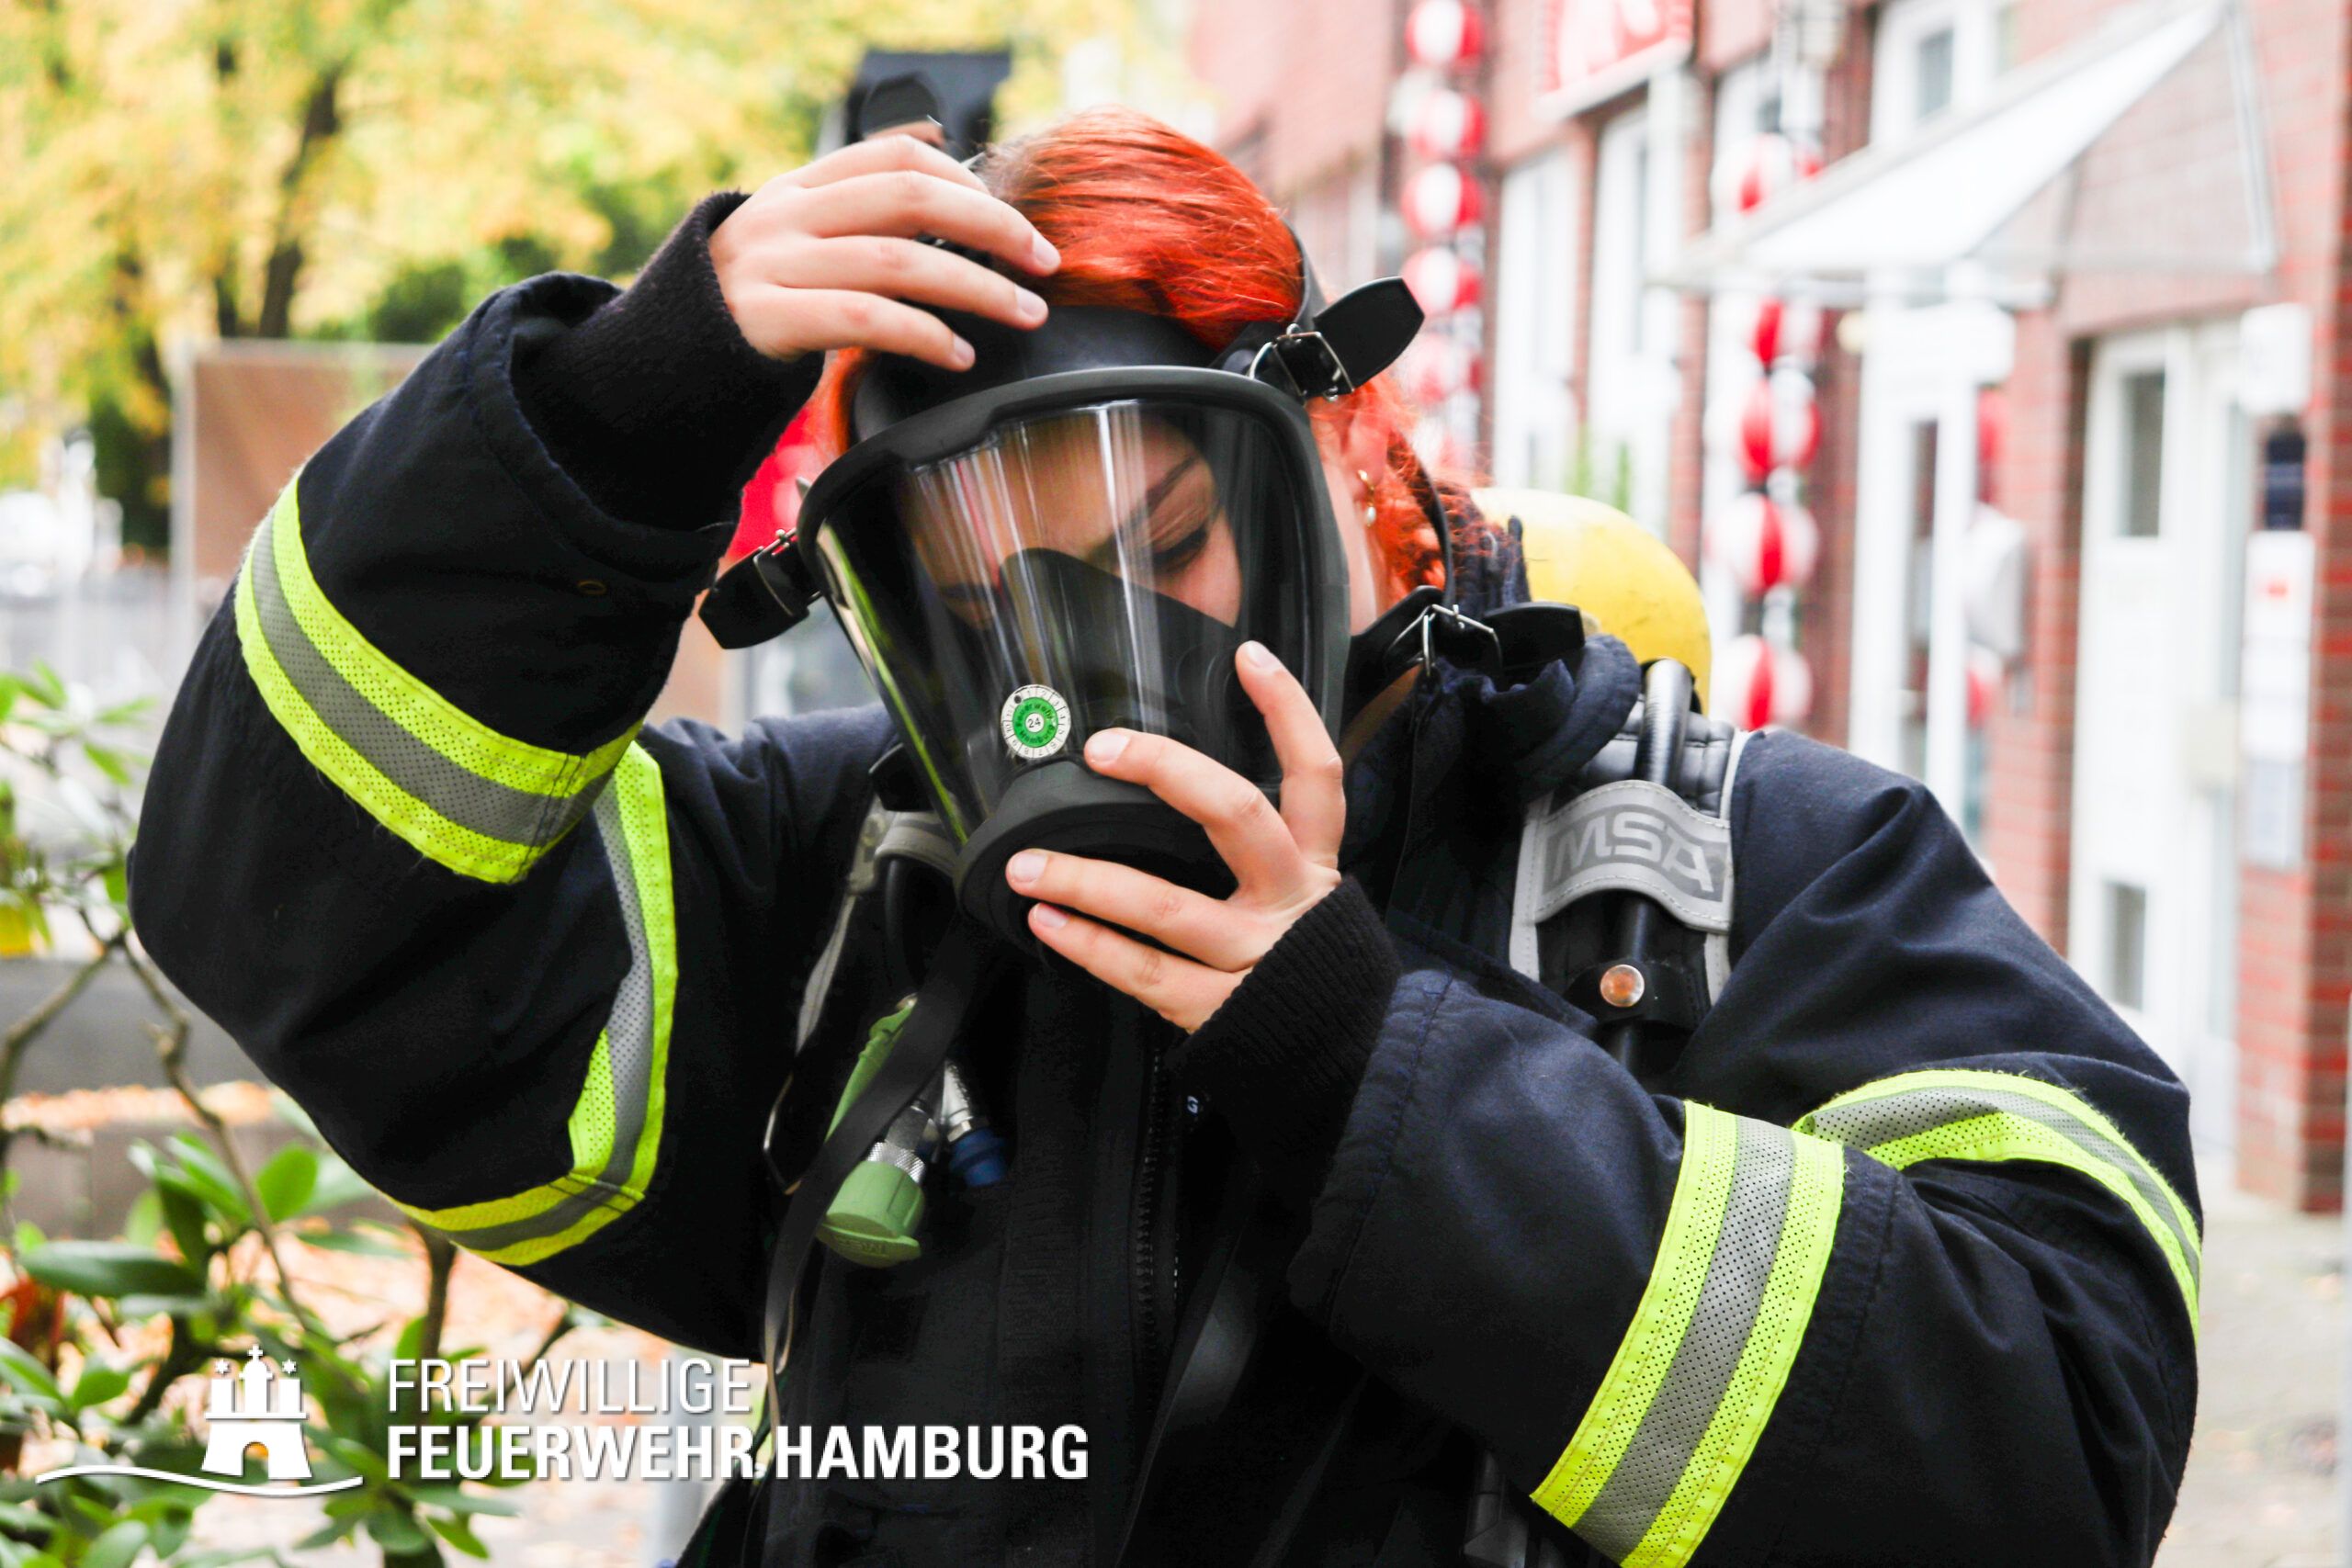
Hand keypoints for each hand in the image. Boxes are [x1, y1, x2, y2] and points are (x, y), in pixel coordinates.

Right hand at [709, 135, 1059, 371]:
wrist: (672, 355)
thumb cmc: (758, 300)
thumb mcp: (798, 236)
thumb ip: (859, 202)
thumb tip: (936, 143)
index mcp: (801, 188)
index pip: (896, 157)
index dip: (965, 181)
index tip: (1014, 222)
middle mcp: (788, 216)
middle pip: (910, 198)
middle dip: (991, 226)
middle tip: (1043, 261)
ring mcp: (776, 264)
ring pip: (899, 261)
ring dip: (977, 288)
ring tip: (1023, 312)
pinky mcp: (770, 318)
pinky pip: (866, 320)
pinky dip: (926, 334)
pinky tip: (959, 353)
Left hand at [1008, 642, 1345, 1031]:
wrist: (1349, 1063)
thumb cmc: (1314, 972)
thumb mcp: (1309, 901)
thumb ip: (1267, 852)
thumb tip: (1179, 792)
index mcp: (1315, 864)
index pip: (1317, 773)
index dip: (1289, 711)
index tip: (1249, 658)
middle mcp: (1289, 899)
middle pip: (1237, 816)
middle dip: (1167, 771)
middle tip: (1102, 748)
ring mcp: (1256, 956)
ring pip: (1166, 905)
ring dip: (1086, 880)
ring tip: (1027, 864)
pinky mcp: (1222, 1009)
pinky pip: (1145, 972)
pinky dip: (1090, 945)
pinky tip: (1048, 921)